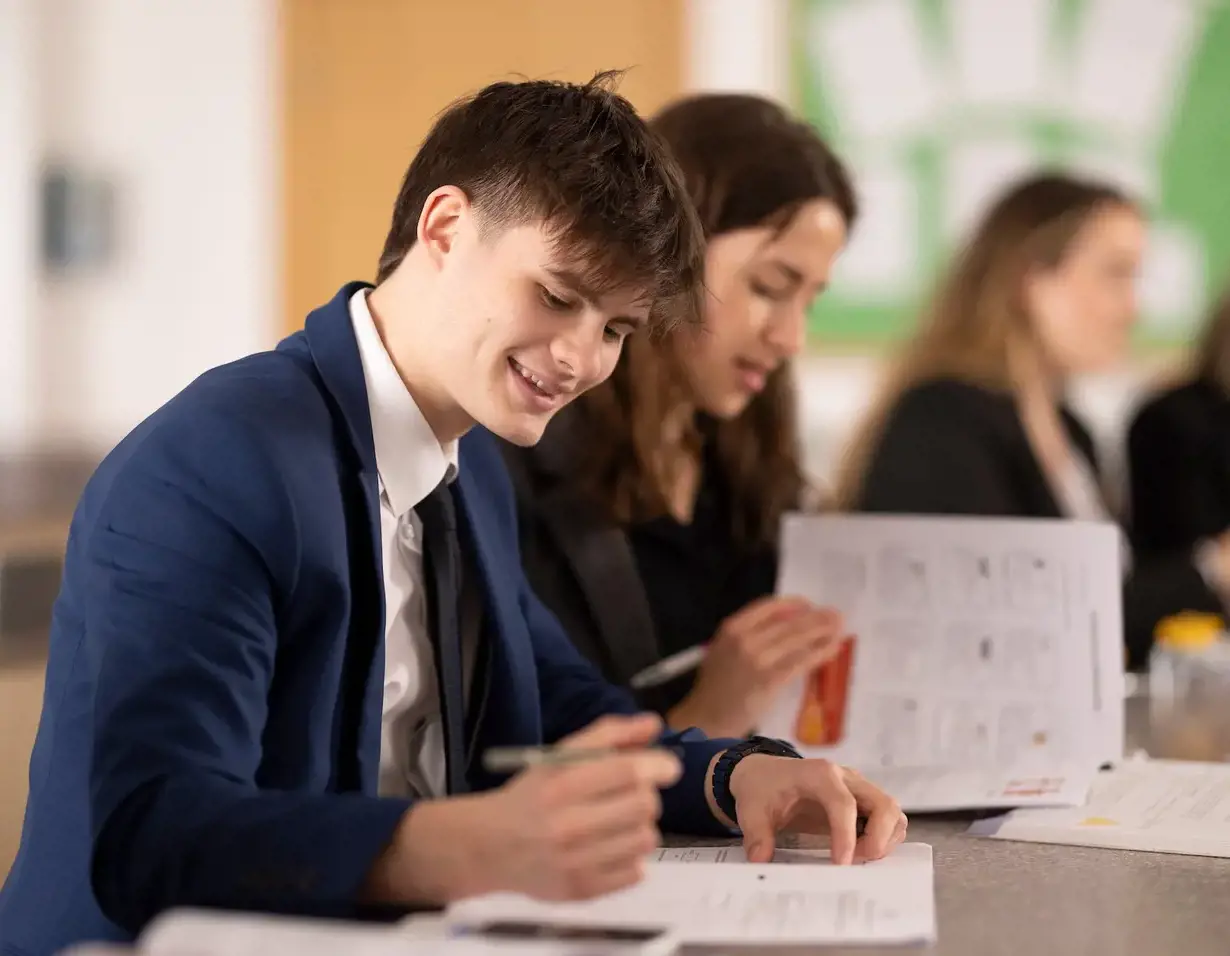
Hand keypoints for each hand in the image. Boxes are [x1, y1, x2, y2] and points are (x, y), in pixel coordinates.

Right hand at [366, 713, 680, 904]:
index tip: (667, 767)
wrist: (490, 846)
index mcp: (560, 784)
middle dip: (647, 795)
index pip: (628, 772)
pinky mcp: (582, 891)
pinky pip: (637, 871)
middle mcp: (566, 824)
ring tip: (619, 821)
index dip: (658, 766)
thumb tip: (653, 724)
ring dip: (641, 826)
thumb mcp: (560, 756)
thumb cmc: (532, 795)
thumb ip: (609, 735)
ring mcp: (575, 862)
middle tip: (634, 795)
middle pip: (643, 805)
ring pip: (646, 838)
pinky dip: (631, 856)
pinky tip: (610, 846)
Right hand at [669, 596, 848, 737]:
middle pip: (788, 622)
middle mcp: (744, 639)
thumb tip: (785, 625)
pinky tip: (833, 650)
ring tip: (840, 628)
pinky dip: (820, 653)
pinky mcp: (771, 679)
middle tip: (836, 614)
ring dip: (823, 631)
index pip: (767, 605)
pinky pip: (801, 662)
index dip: (792, 604)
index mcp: (731, 627)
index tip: (809, 605)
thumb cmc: (715, 687)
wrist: (707, 718)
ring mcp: (758, 659)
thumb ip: (748, 635)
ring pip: (798, 639)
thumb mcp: (723, 650)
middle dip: (816, 617)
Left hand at [717, 754, 906, 864]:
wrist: (763, 774)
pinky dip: (884, 837)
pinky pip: (887, 818)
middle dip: (879, 838)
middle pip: (883, 803)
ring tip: (860, 857)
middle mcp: (845, 777)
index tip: (841, 864)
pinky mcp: (862, 800)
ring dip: (885, 838)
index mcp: (819, 774)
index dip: (846, 836)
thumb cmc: (762, 788)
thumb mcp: (751, 810)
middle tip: (858, 861)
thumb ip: (756, 835)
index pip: (843, 804)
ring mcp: (857, 787)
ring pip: (891, 811)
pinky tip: (861, 852)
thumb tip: (760, 861)